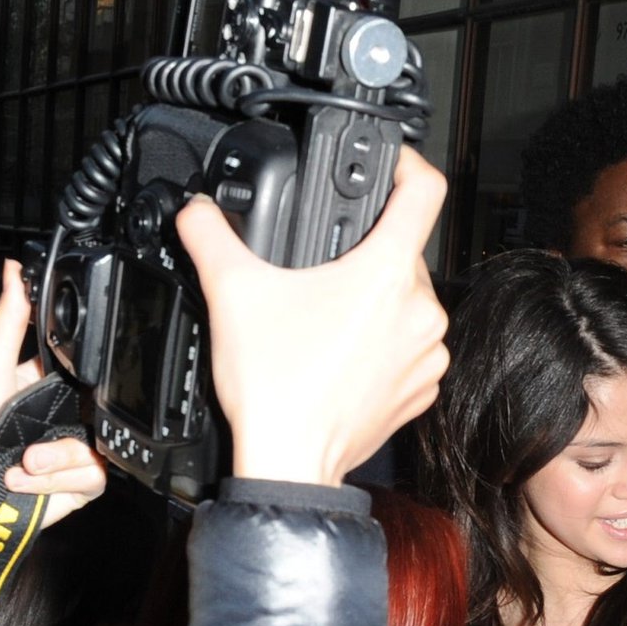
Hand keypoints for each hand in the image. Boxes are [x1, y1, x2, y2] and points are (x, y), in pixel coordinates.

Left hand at [0, 261, 105, 525]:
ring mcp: (72, 452)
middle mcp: (62, 418)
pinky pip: (94, 476)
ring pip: (97, 450)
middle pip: (100, 416)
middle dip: (67, 435)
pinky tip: (29, 480)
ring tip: (23, 463)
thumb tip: (15, 268)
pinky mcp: (77, 484)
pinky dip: (60, 480)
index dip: (92, 377)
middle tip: (33, 440)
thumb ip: (8, 323)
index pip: (85, 373)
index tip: (82, 382)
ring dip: (57, 460)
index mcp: (44, 388)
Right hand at [174, 147, 449, 484]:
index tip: (395, 164)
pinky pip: (411, 346)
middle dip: (366, 252)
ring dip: (375, 300)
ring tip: (327, 315)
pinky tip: (342, 351)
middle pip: (405, 252)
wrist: (291, 461)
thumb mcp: (232, 292)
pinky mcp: (422, 388)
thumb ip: (211, 235)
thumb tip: (198, 211)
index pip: (425, 192)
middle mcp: (421, 311)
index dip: (410, 165)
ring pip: (408, 302)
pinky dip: (383, 342)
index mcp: (386, 275)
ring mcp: (427, 353)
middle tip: (324, 267)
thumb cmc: (276, 388)